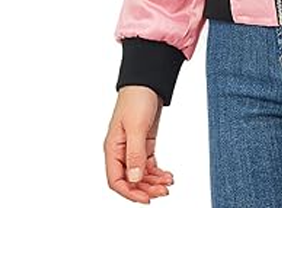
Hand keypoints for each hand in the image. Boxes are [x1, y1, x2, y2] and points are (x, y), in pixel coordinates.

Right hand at [104, 86, 174, 202]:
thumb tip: (134, 179)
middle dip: (146, 188)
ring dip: (153, 181)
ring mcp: (133, 147)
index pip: (116, 180)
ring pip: (141, 173)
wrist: (148, 81)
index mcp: (112, 148)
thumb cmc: (136, 98)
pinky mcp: (144, 142)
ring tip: (168, 183)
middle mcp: (121, 151)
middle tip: (163, 192)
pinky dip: (157, 171)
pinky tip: (167, 175)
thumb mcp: (136, 127)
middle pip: (130, 179)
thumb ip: (135, 153)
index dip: (130, 193)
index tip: (146, 199)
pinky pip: (149, 164)